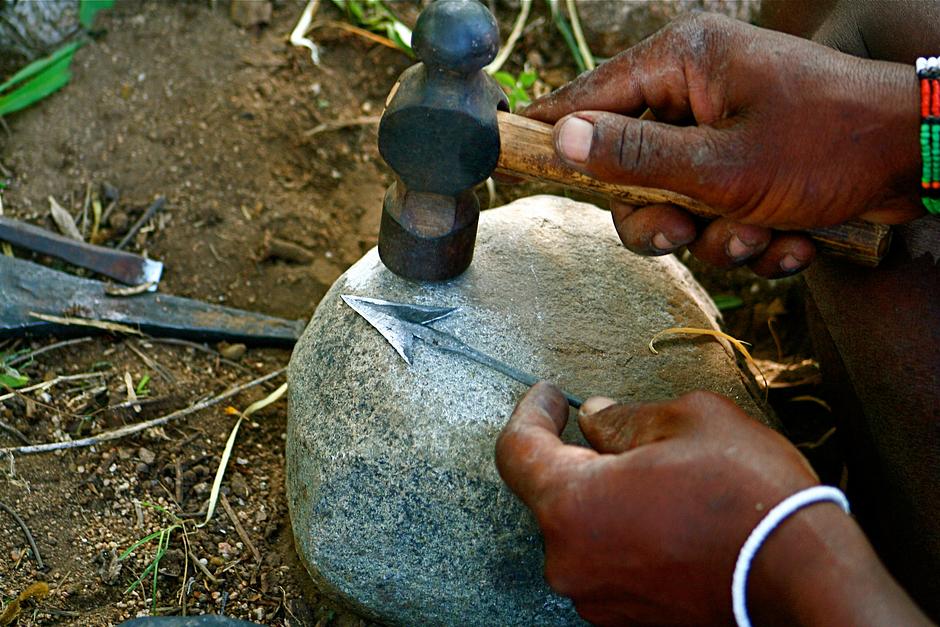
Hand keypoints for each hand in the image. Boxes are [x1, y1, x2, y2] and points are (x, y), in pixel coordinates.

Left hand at [495, 383, 929, 625]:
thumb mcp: (689, 422)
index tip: (549, 395)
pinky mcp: (627, 620)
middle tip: (620, 430)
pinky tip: (668, 517)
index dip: (531, 413)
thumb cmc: (750, 497)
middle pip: (550, 492)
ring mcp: (597, 598)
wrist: (809, 584)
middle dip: (578, 455)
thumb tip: (593, 419)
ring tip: (661, 479)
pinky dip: (622, 533)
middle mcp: (569, 561)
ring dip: (605, 497)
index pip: (517, 450)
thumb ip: (624, 419)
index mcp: (571, 505)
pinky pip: (607, 560)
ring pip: (581, 528)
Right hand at [522, 14, 922, 276]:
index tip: (508, 153)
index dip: (551, 131)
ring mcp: (721, 131)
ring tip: (761, 235)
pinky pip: (714, 217)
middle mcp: (694, 91)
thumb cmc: (829, 145)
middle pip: (625, 169)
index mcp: (682, 62)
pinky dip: (749, 239)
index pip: (588, 96)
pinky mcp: (745, 167)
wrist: (919, 161)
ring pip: (671, 205)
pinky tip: (790, 237)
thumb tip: (564, 139)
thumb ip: (635, 156)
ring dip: (714, 237)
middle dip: (658, 217)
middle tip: (684, 232)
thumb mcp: (722, 163)